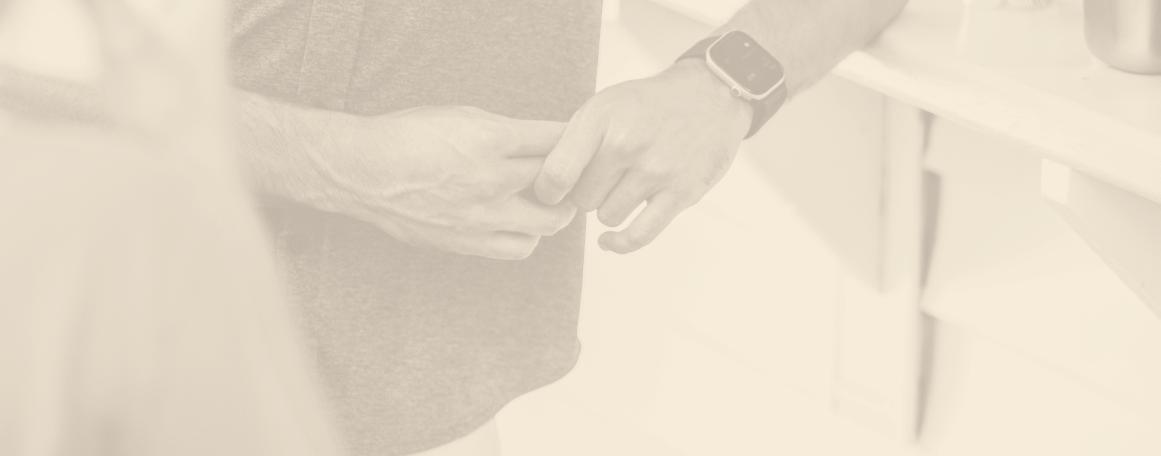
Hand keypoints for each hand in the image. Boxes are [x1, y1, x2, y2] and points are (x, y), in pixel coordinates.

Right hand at [309, 106, 576, 259]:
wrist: (362, 171)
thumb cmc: (408, 135)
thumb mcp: (460, 115)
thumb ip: (505, 132)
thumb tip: (544, 142)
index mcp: (489, 138)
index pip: (556, 139)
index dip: (576, 140)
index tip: (582, 142)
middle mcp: (490, 178)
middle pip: (561, 183)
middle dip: (574, 177)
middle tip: (573, 175)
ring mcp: (479, 216)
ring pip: (547, 223)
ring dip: (555, 212)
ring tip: (548, 203)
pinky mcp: (466, 242)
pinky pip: (517, 248)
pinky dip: (527, 236)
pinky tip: (520, 224)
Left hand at [533, 59, 752, 253]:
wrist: (710, 96)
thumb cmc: (646, 106)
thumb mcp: (604, 105)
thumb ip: (572, 141)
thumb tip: (542, 186)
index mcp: (602, 119)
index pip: (556, 174)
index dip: (547, 191)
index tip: (551, 193)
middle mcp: (627, 144)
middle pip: (582, 199)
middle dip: (586, 194)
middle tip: (602, 179)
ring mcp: (656, 170)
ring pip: (608, 217)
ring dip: (610, 208)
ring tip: (623, 186)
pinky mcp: (681, 192)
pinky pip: (638, 235)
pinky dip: (619, 244)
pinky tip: (608, 241)